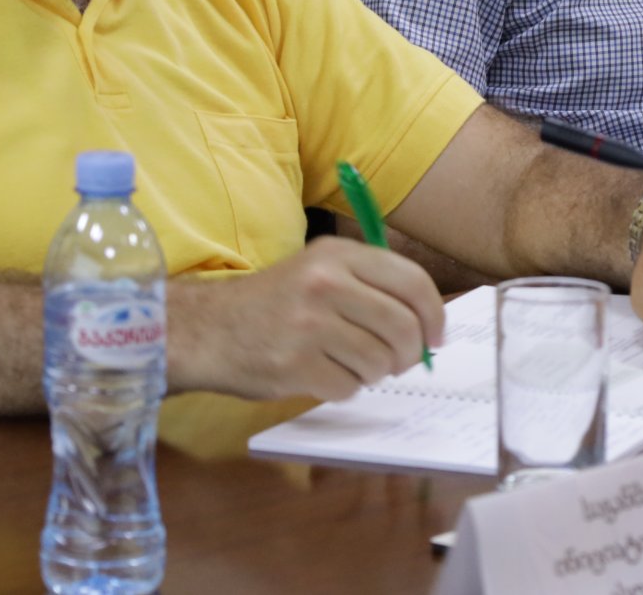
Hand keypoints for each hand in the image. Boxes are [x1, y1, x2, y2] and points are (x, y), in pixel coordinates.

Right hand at [175, 238, 443, 401]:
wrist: (208, 329)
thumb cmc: (275, 302)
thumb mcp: (319, 268)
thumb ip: (371, 285)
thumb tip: (427, 326)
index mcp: (338, 254)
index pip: (412, 282)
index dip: (434, 315)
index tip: (435, 336)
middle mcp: (325, 283)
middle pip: (402, 327)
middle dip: (408, 353)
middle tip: (398, 361)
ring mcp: (309, 325)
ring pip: (378, 362)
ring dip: (373, 372)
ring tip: (350, 364)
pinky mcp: (294, 365)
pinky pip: (348, 387)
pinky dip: (343, 388)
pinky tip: (322, 374)